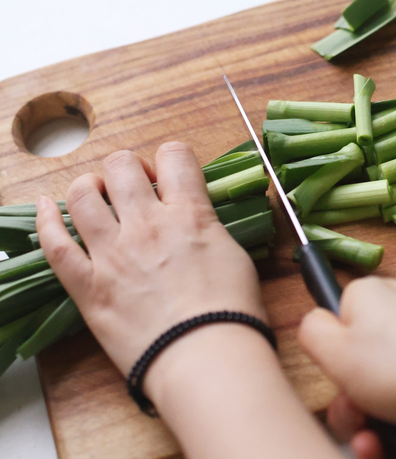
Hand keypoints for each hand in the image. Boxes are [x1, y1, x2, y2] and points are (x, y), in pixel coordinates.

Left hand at [36, 142, 266, 377]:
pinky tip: (45, 208)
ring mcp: (111, 254)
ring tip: (97, 194)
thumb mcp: (234, 255)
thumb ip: (209, 230)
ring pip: (82, 196)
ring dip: (89, 186)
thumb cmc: (231, 311)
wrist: (204, 355)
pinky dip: (45, 220)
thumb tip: (198, 224)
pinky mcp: (87, 286)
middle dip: (128, 169)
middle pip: (122, 167)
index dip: (172, 159)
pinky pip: (54, 244)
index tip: (171, 176)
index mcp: (189, 214)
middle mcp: (146, 225)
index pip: (175, 156)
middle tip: (137, 189)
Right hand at [298, 276, 395, 458]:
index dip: (330, 356)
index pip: (335, 323)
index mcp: (372, 299)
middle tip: (357, 413)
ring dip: (371, 429)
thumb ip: (311, 331)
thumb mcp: (335, 347)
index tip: (336, 372)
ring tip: (376, 441)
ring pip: (380, 403)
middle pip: (355, 372)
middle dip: (349, 405)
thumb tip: (314, 324)